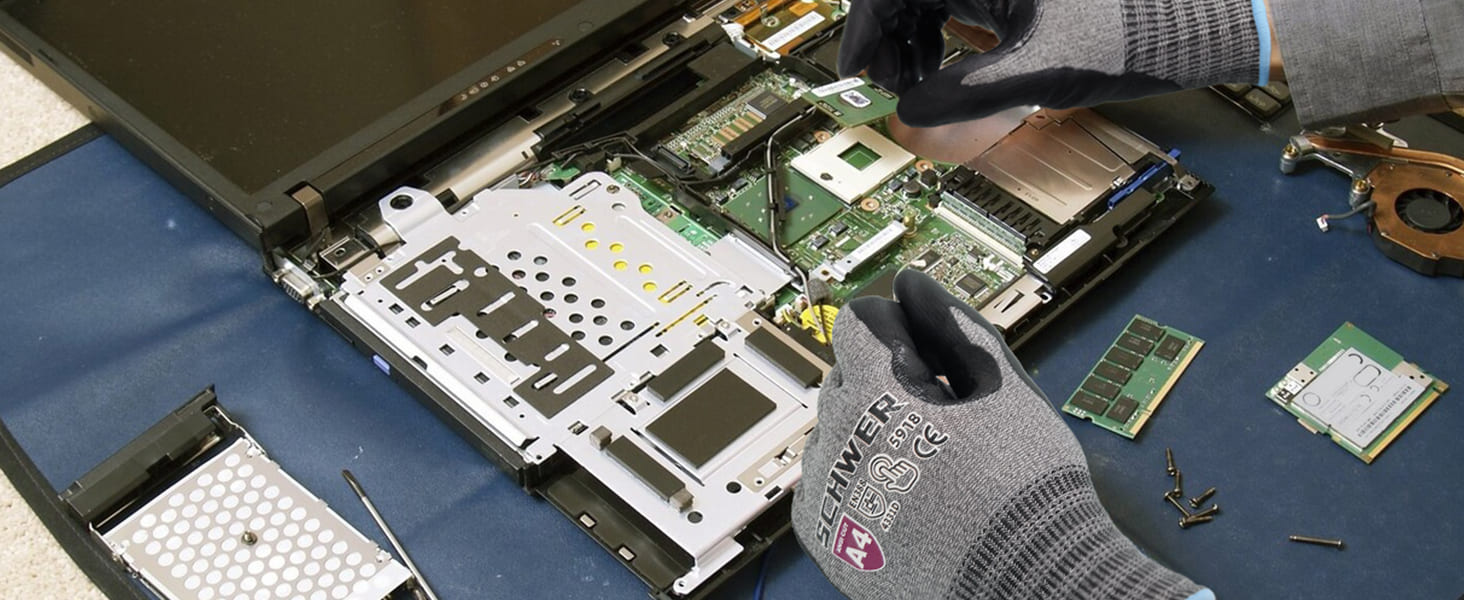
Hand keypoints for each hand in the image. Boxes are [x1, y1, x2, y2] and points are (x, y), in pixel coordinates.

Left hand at [790, 271, 1200, 598]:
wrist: (1028, 585)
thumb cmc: (1026, 490)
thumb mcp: (1004, 389)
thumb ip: (953, 327)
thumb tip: (916, 285)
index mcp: (879, 393)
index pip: (860, 322)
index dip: (898, 327)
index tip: (928, 351)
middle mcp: (837, 437)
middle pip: (845, 375)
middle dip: (885, 380)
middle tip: (942, 414)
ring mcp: (826, 491)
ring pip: (834, 431)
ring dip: (868, 431)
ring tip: (928, 462)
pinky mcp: (825, 537)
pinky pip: (825, 485)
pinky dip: (855, 482)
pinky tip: (903, 495)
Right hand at [840, 0, 1265, 125]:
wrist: (1189, 24)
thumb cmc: (1129, 34)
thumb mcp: (1036, 73)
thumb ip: (963, 94)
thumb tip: (907, 111)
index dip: (865, 30)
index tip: (855, 70)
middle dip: (887, 39)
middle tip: (887, 85)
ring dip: (911, 41)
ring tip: (916, 84)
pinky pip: (955, 4)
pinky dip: (940, 36)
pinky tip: (946, 70)